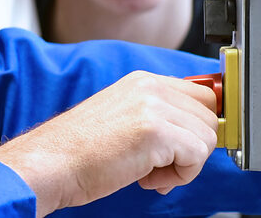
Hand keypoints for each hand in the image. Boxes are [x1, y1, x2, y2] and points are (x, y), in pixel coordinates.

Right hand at [0, 70, 219, 216]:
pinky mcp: (156, 132)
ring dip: (186, 164)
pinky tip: (149, 179)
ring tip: (151, 173)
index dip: (198, 126)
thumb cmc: (79, 152)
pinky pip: (197, 156)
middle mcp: (150, 87)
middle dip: (194, 146)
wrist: (50, 164)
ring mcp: (154, 106)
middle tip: (163, 165)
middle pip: (210, 114)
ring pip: (207, 136)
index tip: (188, 147)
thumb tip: (194, 133)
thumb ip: (157, 116)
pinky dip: (181, 176)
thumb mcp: (123, 119)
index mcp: (143, 81)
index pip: (201, 93)